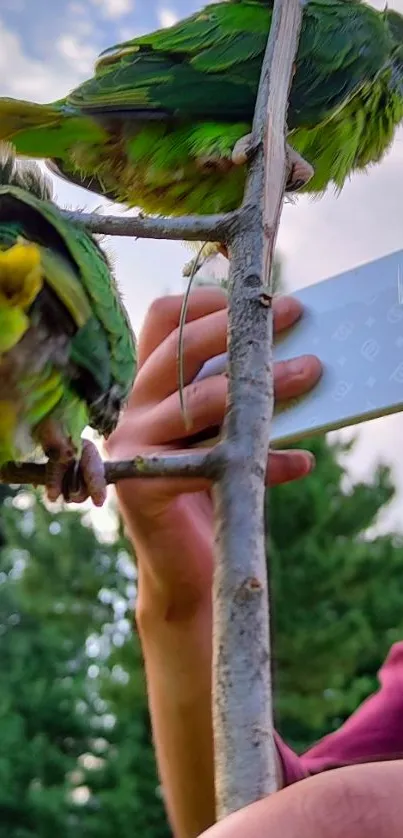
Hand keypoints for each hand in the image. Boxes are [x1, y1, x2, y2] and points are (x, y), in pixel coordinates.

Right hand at [106, 288, 321, 611]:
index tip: (257, 303)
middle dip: (241, 330)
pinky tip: (303, 463)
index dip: (206, 302)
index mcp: (149, 386)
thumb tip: (298, 352)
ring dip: (263, 385)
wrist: (186, 567)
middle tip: (294, 315)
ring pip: (201, 400)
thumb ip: (240, 393)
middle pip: (181, 350)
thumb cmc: (212, 487)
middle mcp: (132, 408)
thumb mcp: (225, 429)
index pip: (162, 322)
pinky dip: (264, 462)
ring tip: (311, 373)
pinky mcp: (142, 485)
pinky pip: (212, 463)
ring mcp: (132, 446)